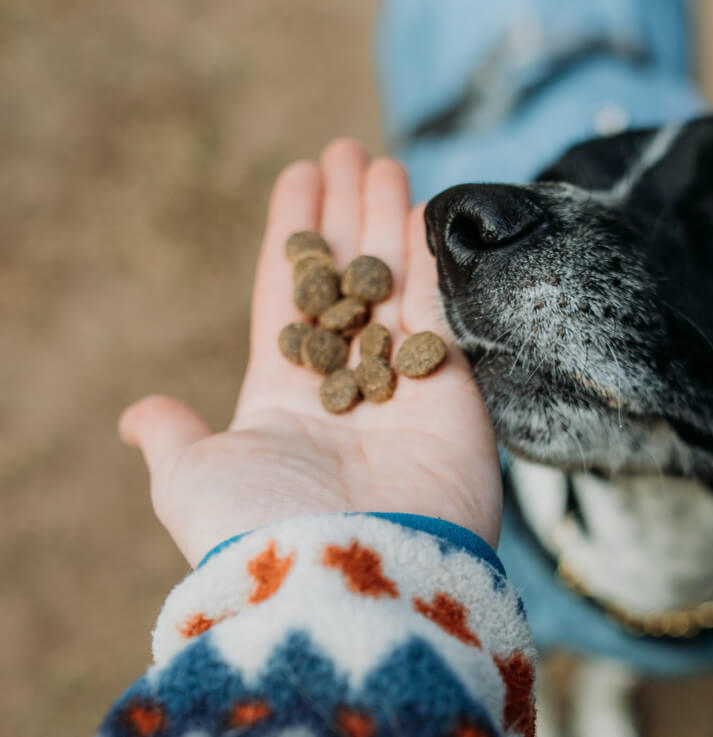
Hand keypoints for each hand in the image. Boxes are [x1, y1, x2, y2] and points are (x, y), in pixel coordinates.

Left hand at [120, 141, 501, 566]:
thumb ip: (174, 437)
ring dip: (391, 222)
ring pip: (397, 286)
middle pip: (348, 279)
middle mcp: (348, 386)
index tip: (297, 176)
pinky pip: (443, 314)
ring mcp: (405, 388)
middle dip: (347, 215)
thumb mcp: (192, 482)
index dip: (292, 236)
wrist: (350, 581)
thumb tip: (139, 415)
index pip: (288, 296)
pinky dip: (435, 263)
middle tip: (348, 151)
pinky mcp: (456, 396)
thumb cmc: (260, 529)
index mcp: (284, 398)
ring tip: (386, 162)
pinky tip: (425, 211)